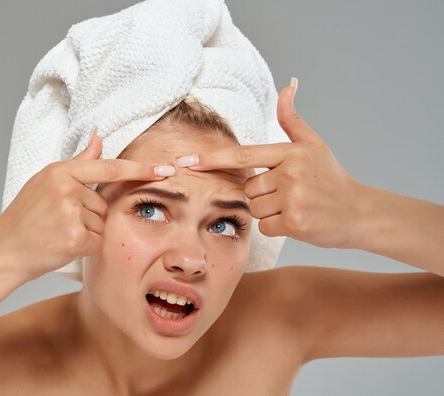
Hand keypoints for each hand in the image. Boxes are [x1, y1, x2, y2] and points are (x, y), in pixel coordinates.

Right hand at [0, 129, 175, 281]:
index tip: (165, 169)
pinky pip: (98, 241)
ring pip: (102, 224)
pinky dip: (86, 247)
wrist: (4, 251)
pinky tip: (62, 245)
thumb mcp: (45, 182)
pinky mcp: (76, 238)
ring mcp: (71, 214)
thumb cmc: (25, 217)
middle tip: (59, 222)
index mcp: (60, 171)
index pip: (109, 168)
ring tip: (58, 233)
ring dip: (87, 231)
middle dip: (89, 215)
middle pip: (104, 203)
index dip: (140, 170)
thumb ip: (78, 163)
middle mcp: (67, 189)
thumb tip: (98, 136)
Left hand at [177, 82, 364, 248]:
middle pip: (248, 188)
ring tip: (296, 206)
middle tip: (290, 194)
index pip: (242, 155)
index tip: (186, 161)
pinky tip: (298, 221)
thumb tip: (288, 85)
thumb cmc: (332, 178)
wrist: (361, 212)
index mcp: (290, 152)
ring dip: (270, 212)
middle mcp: (290, 173)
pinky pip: (265, 227)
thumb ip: (292, 119)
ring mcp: (292, 198)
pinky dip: (278, 228)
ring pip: (255, 209)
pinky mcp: (294, 223)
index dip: (211, 159)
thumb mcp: (314, 145)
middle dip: (263, 195)